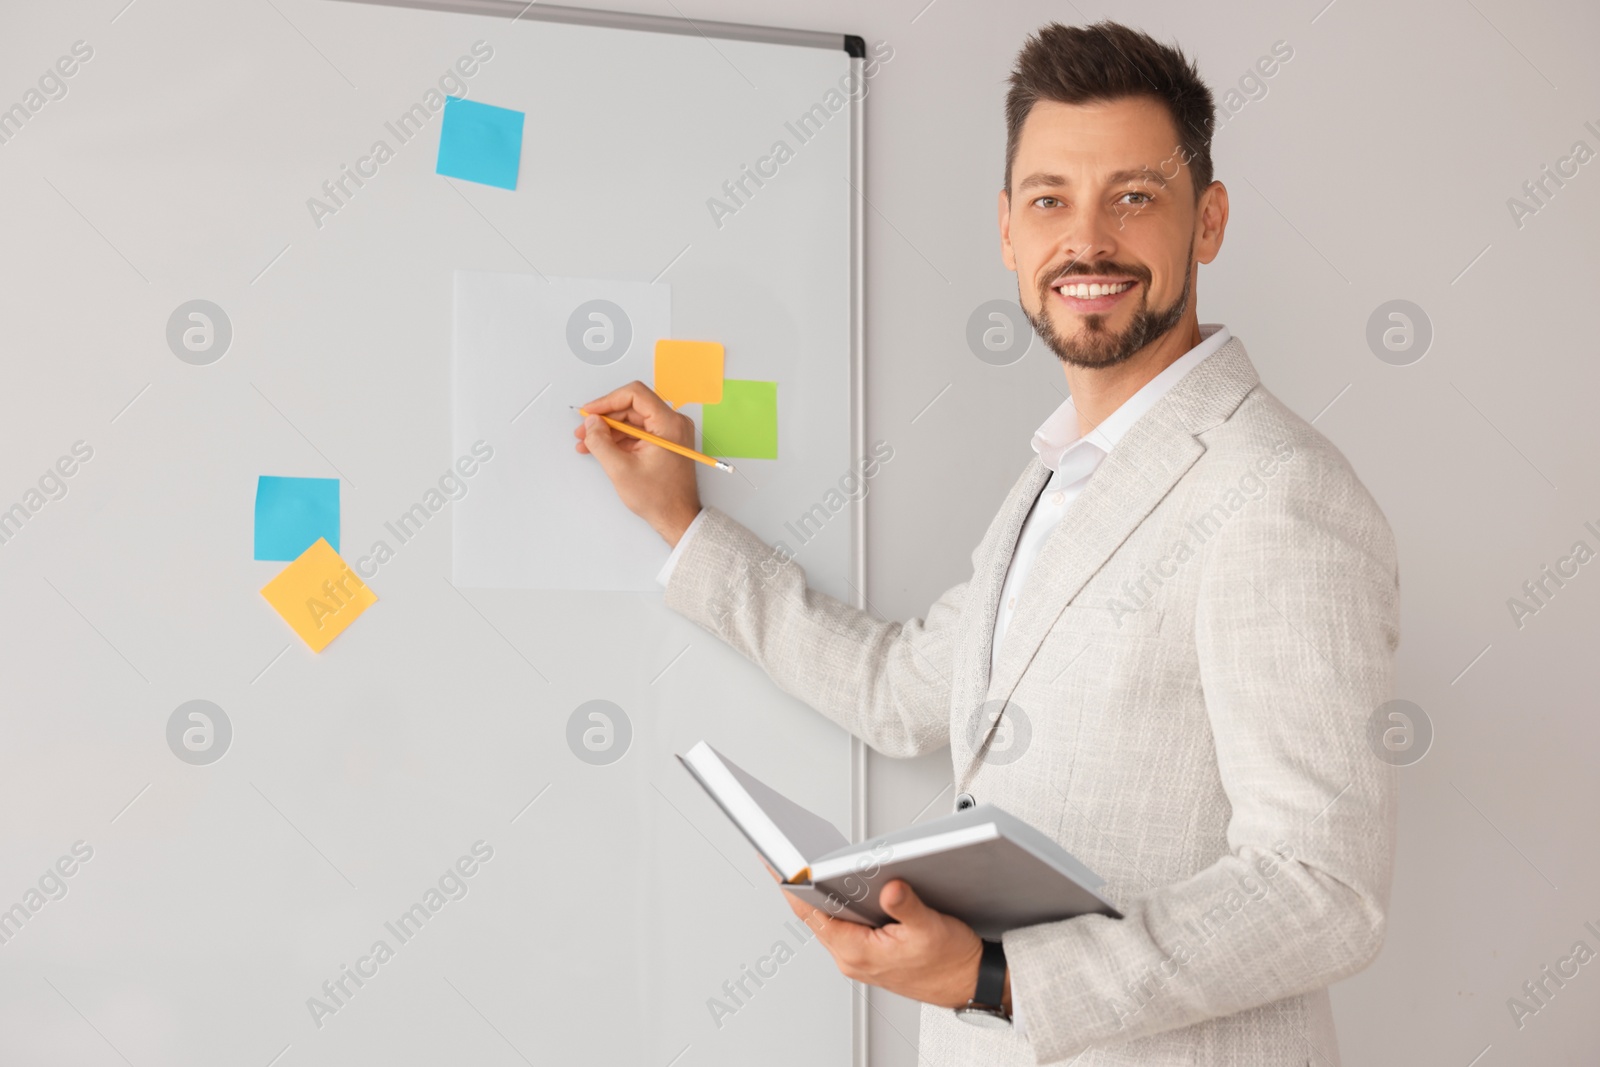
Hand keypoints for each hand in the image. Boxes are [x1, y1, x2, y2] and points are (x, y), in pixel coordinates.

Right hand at [572, 380, 701, 545]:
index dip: (607, 401)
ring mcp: (670, 433)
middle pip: (631, 407)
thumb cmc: (660, 498)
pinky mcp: (664, 442)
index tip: (590, 412)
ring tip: (588, 442)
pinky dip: (619, 439)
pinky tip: (602, 448)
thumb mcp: (621, 469)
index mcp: (669, 424)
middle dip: (605, 418)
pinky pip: (638, 432)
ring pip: (632, 420)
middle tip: (584, 429)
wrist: (677, 518)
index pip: (635, 395)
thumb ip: (601, 442)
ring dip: (609, 430)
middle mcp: (673, 424)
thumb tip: (591, 423)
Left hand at [766, 865, 1000, 1010]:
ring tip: (807, 863)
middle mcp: (852, 957)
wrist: (969, 983)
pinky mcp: (868, 952)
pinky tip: (841, 885)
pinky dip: (838, 903)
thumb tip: (889, 886)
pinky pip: (843, 924)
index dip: (792, 888)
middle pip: (815, 915)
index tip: (776, 866)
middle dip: (800, 884)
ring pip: (828, 919)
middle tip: (784, 853)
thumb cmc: (951, 962)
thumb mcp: (930, 928)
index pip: (812, 915)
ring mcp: (858, 956)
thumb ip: (906, 906)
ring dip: (819, 893)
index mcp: (858, 953)